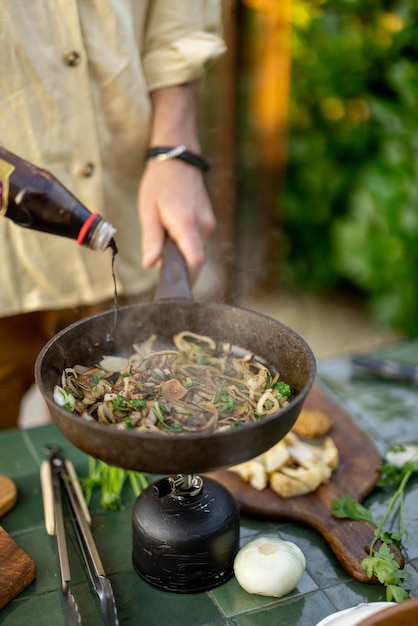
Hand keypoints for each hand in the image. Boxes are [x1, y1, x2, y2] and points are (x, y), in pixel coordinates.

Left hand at [138, 158, 215, 284]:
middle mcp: (203, 225)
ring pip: (196, 250)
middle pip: (195, 259)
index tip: (175, 287)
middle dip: (180, 267)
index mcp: (186, 222)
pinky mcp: (208, 221)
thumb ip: (152, 240)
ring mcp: (208, 223)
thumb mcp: (148, 211)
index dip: (187, 278)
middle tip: (160, 266)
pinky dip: (185, 244)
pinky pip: (197, 241)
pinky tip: (171, 233)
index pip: (195, 259)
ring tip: (163, 241)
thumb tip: (151, 264)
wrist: (177, 160)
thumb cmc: (159, 183)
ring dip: (181, 253)